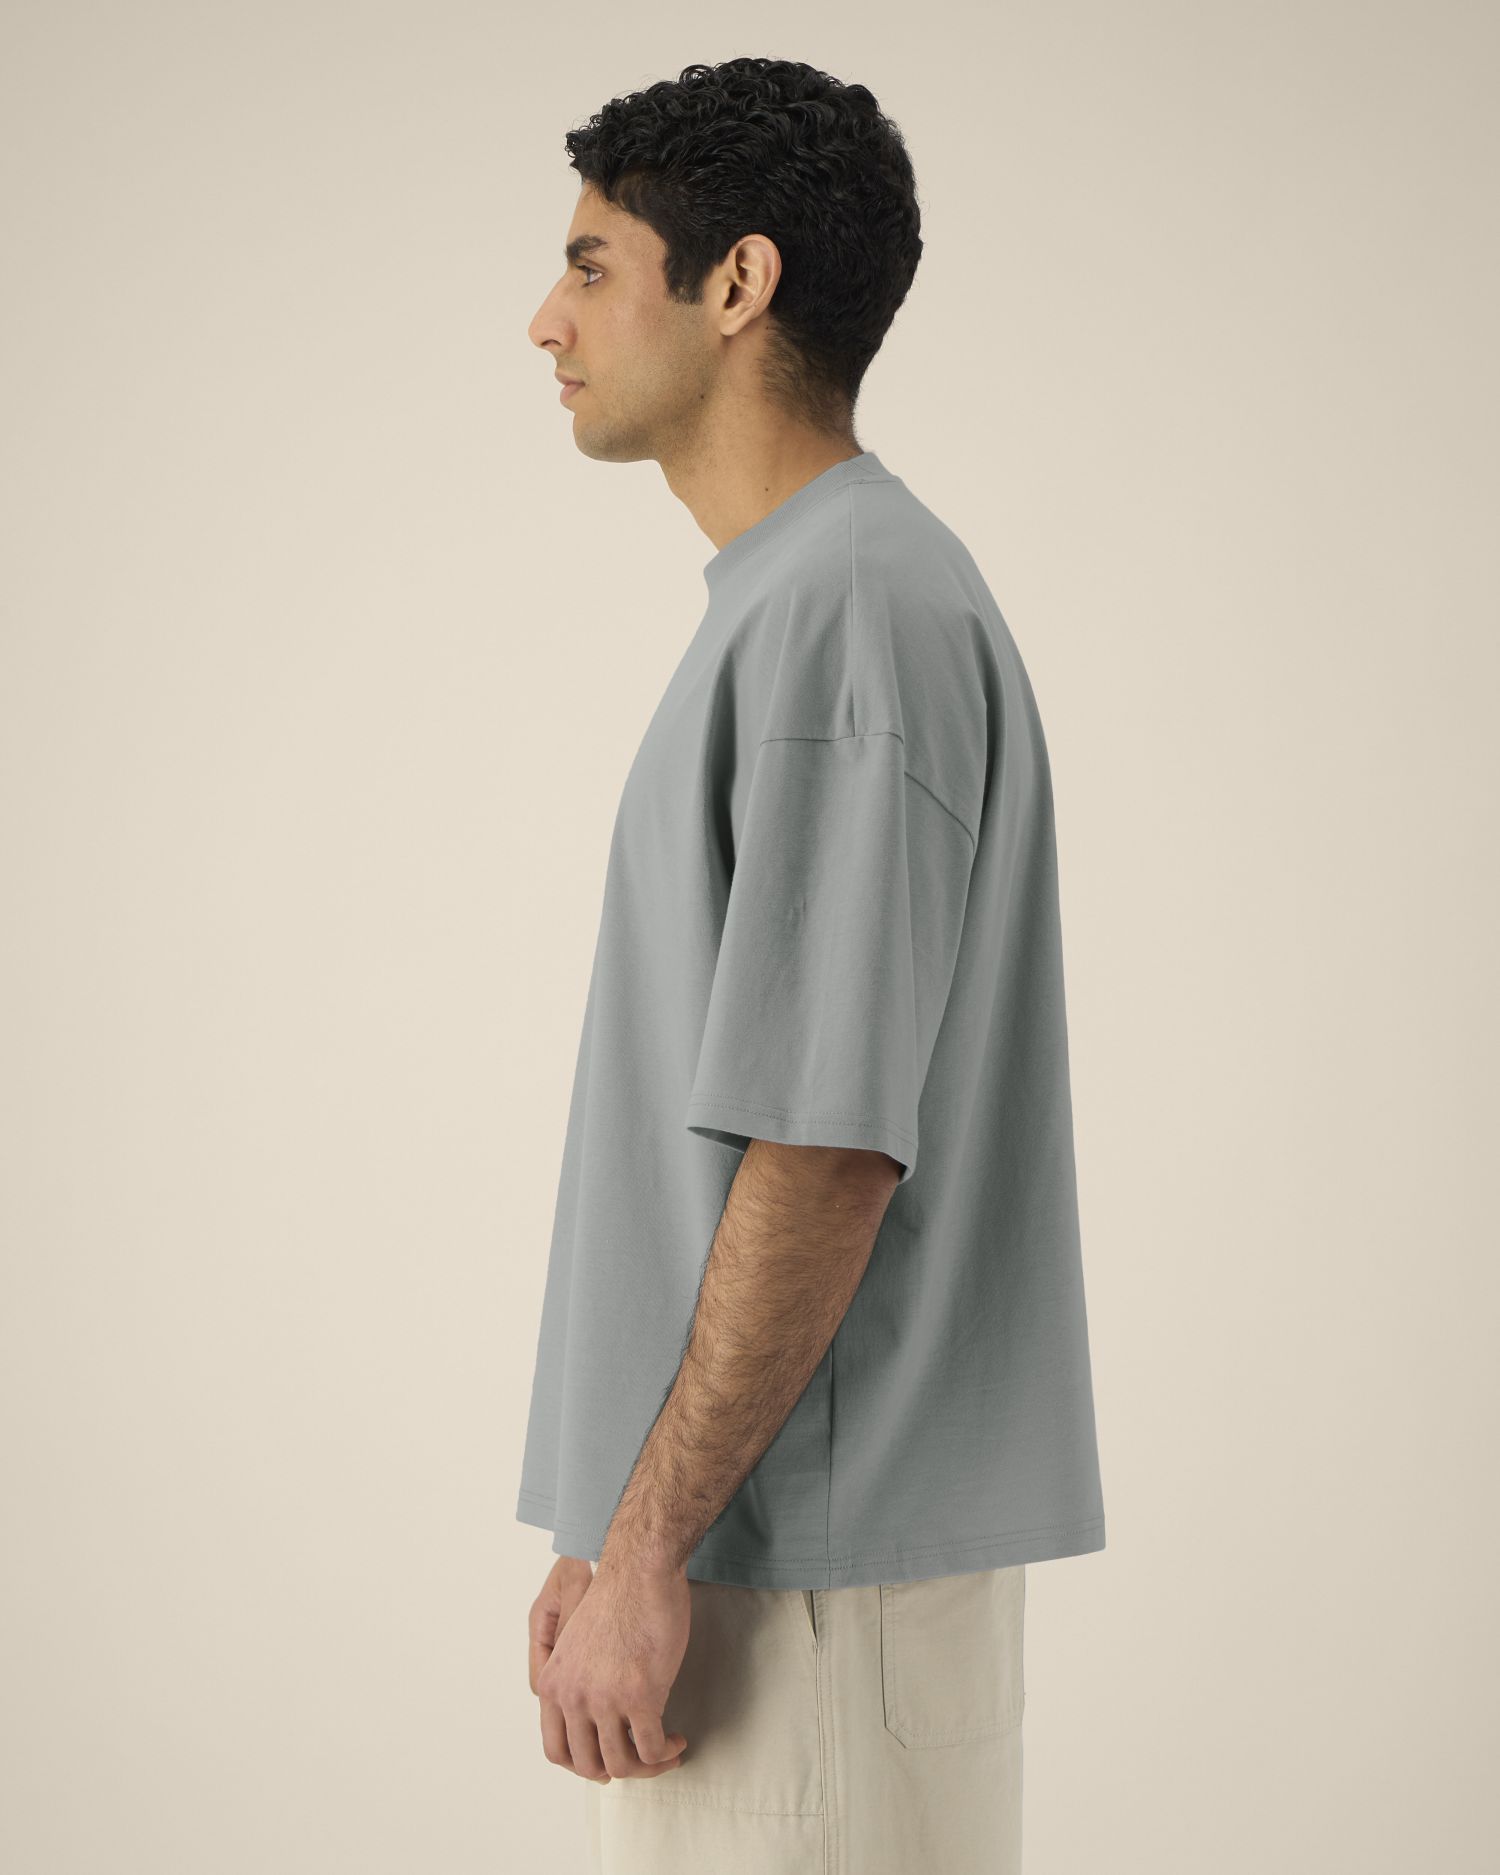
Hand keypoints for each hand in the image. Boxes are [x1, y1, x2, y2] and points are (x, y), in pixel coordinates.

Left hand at [531, 1554, 689, 1781]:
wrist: (640, 1568)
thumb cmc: (618, 1596)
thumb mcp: (578, 1644)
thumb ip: (579, 1681)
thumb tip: (596, 1718)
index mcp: (553, 1683)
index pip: (557, 1750)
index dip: (583, 1764)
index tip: (605, 1761)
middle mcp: (573, 1696)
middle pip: (589, 1765)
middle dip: (618, 1770)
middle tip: (640, 1761)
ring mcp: (605, 1699)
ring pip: (623, 1763)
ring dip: (648, 1767)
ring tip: (665, 1752)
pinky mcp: (640, 1696)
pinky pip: (651, 1749)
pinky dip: (666, 1753)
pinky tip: (676, 1741)